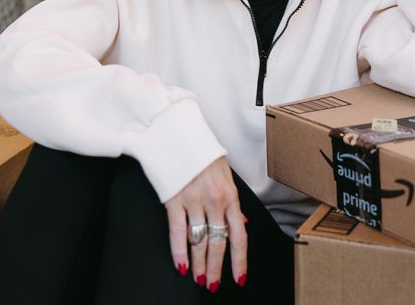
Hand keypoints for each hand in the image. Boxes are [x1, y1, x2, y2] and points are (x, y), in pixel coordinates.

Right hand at [164, 157, 246, 292]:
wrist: (177, 131)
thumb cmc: (200, 151)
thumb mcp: (224, 173)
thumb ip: (231, 200)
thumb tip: (240, 221)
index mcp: (230, 194)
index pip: (239, 235)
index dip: (239, 260)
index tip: (239, 277)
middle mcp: (214, 200)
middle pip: (218, 242)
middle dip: (216, 268)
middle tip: (212, 285)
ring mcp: (194, 200)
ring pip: (199, 240)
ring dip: (198, 263)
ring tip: (198, 278)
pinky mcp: (174, 199)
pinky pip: (177, 232)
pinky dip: (179, 252)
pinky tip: (181, 266)